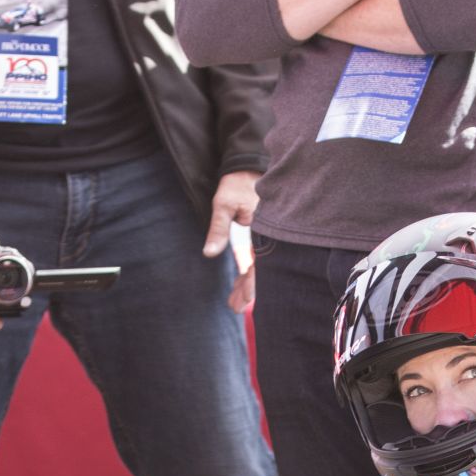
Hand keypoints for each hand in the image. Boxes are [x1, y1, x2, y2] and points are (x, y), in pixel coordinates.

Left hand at [206, 170, 259, 313]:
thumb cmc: (236, 185)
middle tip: (237, 309)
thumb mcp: (223, 205)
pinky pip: (255, 255)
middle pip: (258, 270)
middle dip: (248, 291)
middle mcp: (265, 237)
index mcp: (259, 233)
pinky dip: (248, 269)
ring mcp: (263, 236)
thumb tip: (210, 253)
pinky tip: (242, 279)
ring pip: (257, 265)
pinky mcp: (258, 233)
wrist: (247, 167)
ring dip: (247, 283)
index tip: (243, 304)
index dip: (249, 287)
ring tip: (236, 302)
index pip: (255, 266)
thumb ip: (218, 229)